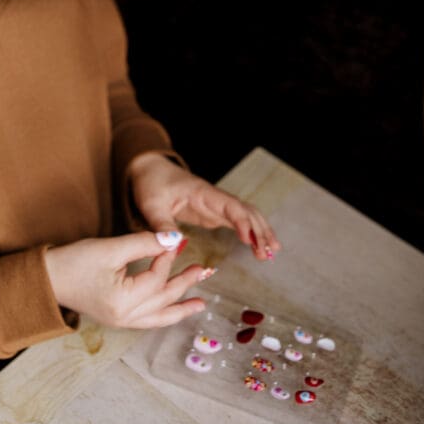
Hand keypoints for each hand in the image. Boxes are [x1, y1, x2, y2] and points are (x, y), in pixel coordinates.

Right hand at [43, 232, 205, 328]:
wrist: (47, 278)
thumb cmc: (74, 261)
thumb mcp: (110, 248)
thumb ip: (144, 243)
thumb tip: (173, 239)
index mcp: (123, 301)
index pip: (156, 278)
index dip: (167, 256)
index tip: (175, 240)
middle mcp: (124, 317)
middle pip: (163, 300)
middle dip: (185, 284)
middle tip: (205, 270)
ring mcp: (120, 321)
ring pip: (158, 316)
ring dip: (180, 306)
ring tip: (200, 303)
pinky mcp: (116, 317)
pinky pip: (148, 319)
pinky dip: (163, 313)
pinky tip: (173, 308)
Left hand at [128, 153, 280, 261]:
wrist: (150, 170)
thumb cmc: (151, 184)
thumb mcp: (151, 204)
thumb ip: (161, 224)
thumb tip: (174, 244)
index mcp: (203, 193)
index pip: (230, 206)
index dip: (242, 222)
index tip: (249, 241)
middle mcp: (215, 198)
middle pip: (245, 210)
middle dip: (259, 230)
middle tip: (267, 253)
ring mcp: (216, 205)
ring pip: (247, 215)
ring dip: (260, 231)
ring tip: (273, 252)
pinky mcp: (213, 213)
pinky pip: (238, 221)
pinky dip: (251, 233)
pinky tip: (259, 247)